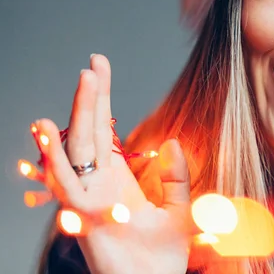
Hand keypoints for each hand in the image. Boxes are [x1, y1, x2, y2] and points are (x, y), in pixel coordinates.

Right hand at [33, 54, 191, 273]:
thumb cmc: (162, 257)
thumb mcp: (179, 208)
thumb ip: (176, 176)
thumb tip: (171, 141)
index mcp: (118, 178)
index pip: (105, 129)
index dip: (102, 98)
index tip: (100, 66)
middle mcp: (98, 184)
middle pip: (90, 131)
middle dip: (92, 96)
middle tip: (94, 63)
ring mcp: (88, 198)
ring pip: (76, 149)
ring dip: (79, 115)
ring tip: (83, 81)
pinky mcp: (82, 217)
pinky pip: (65, 183)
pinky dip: (55, 158)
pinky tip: (49, 131)